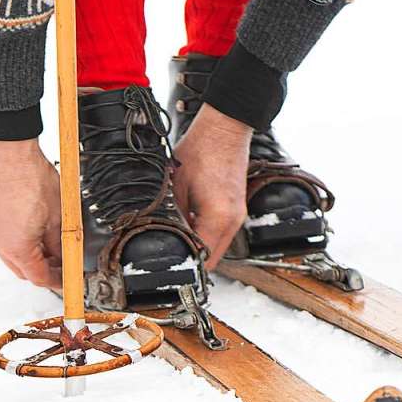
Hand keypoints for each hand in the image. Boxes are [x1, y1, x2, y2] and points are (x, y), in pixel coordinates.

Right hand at [0, 138, 62, 288]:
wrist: (9, 153)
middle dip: (45, 270)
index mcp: (16, 248)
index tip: (68, 278)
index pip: (38, 277)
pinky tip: (37, 231)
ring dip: (33, 256)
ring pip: (13, 257)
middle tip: (64, 262)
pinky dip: (22, 243)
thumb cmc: (33, 179)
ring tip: (53, 244)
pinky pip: (6, 241)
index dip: (57, 280)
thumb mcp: (58, 216)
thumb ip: (60, 242)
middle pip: (24, 271)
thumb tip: (64, 256)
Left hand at [172, 104, 251, 269]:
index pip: (203, 259)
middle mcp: (233, 220)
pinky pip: (222, 231)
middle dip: (193, 261)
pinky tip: (189, 224)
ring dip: (200, 246)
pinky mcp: (237, 207)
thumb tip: (163, 237)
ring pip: (218, 245)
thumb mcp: (175, 187)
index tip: (170, 271)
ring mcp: (238, 214)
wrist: (224, 129)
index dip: (185, 268)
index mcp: (219, 217)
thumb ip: (172, 218)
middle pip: (213, 257)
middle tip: (169, 260)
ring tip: (178, 241)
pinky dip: (206, 233)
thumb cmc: (201, 150)